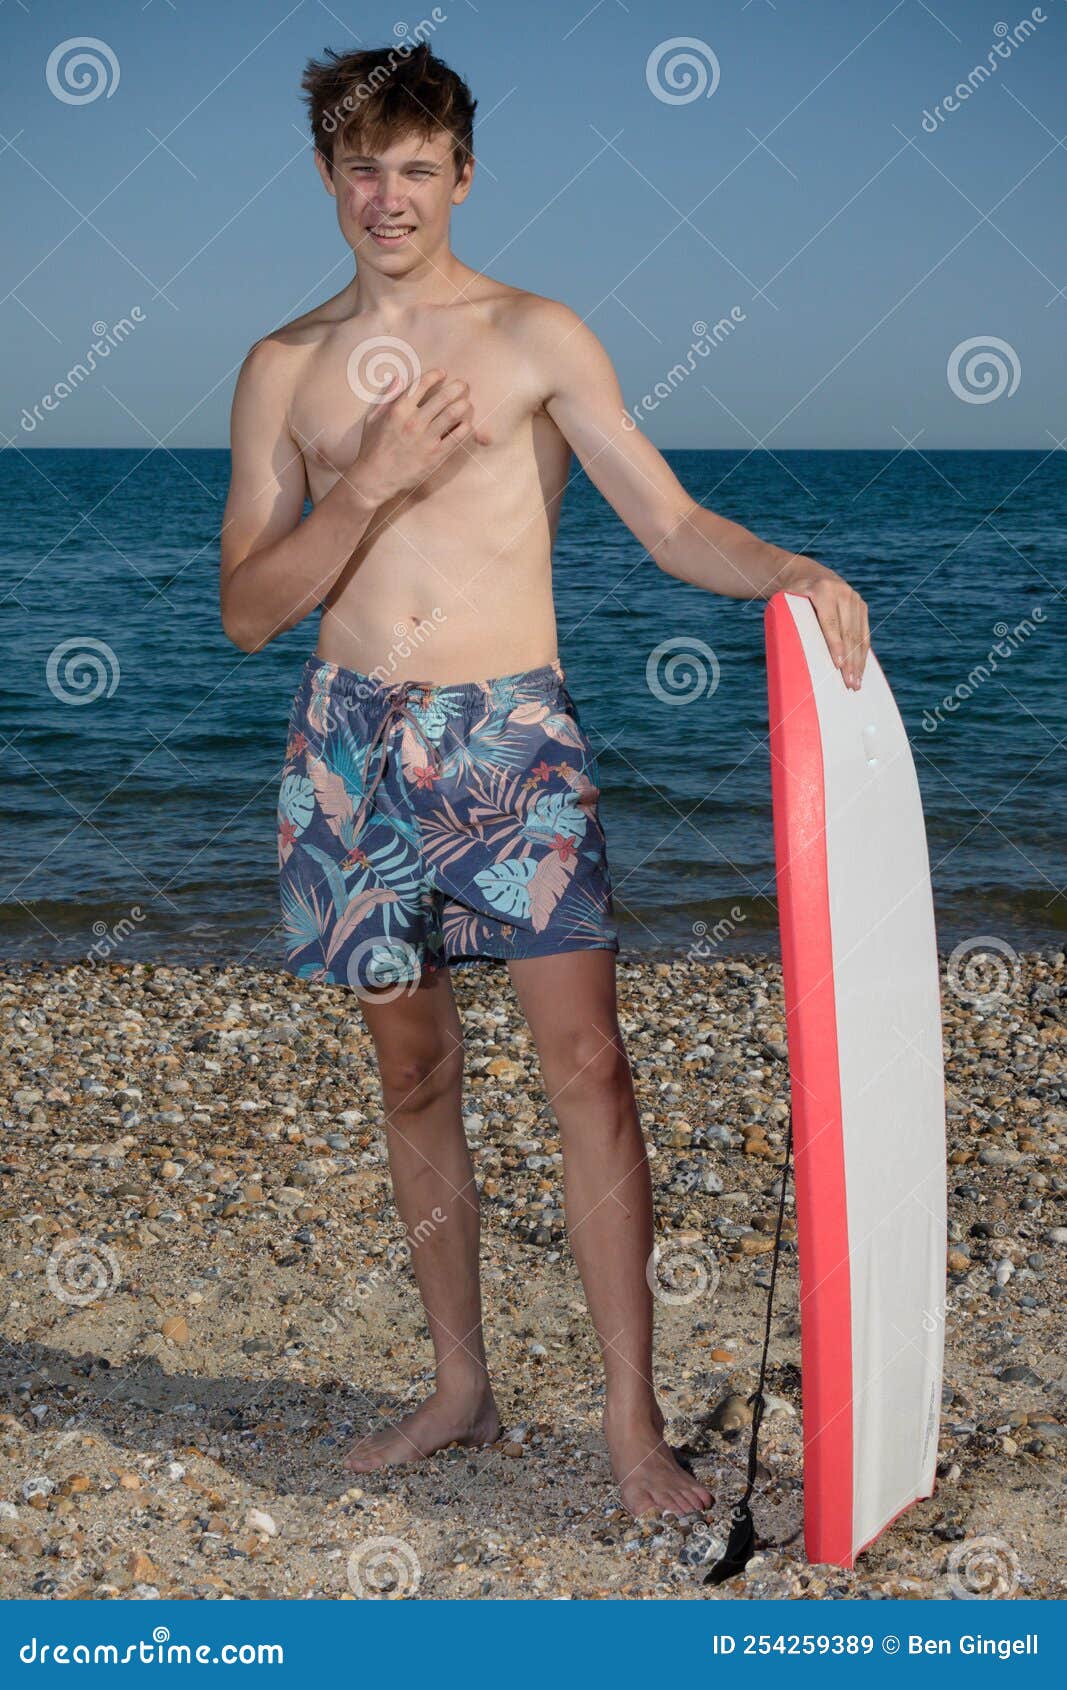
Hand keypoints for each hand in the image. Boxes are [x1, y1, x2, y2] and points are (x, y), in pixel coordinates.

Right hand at [350, 366, 488, 505]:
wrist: (376, 479)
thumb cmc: (372, 448)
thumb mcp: (372, 419)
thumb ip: (387, 397)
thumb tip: (399, 378)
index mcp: (398, 410)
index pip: (421, 384)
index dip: (435, 375)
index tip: (443, 373)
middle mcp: (414, 422)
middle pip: (443, 397)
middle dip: (456, 387)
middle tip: (462, 384)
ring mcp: (426, 439)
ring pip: (453, 414)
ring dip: (463, 405)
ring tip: (466, 403)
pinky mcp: (436, 455)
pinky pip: (457, 437)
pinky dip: (465, 427)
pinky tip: (466, 424)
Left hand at [779, 558, 869, 690]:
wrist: (809, 574)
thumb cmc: (792, 595)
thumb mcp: (786, 600)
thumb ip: (787, 618)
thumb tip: (785, 653)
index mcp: (823, 590)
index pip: (831, 623)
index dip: (835, 645)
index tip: (838, 665)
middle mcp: (843, 593)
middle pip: (848, 632)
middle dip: (849, 660)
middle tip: (849, 683)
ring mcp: (855, 598)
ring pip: (859, 635)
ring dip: (859, 661)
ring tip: (856, 682)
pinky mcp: (861, 606)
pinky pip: (864, 633)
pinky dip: (863, 653)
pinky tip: (861, 669)